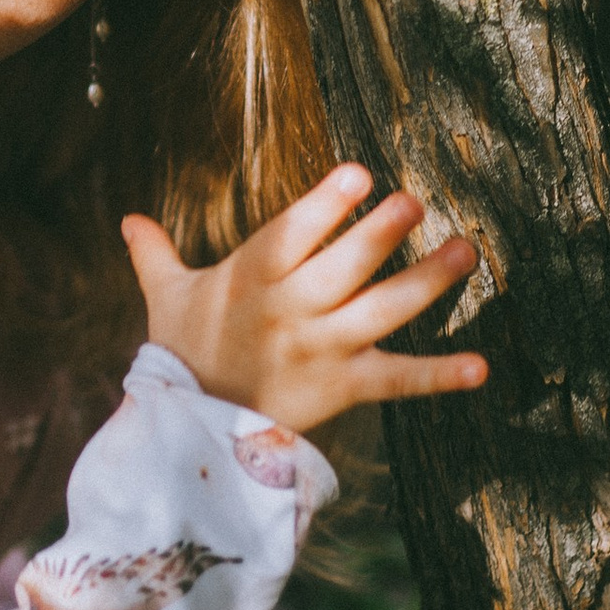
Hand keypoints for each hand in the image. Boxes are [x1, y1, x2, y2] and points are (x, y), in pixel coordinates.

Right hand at [122, 167, 487, 437]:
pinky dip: (440, 375)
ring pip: (381, 311)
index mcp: (250, 278)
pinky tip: (481, 367)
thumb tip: (128, 220)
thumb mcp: (169, 299)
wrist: (191, 435)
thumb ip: (156, 255)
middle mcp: (289, 311)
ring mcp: (321, 350)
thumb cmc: (184, 354)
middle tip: (416, 203)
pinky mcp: (344, 387)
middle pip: (342, 267)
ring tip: (465, 252)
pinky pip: (397, 380)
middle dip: (380, 234)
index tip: (358, 174)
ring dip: (427, 282)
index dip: (324, 204)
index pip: (291, 233)